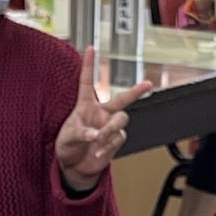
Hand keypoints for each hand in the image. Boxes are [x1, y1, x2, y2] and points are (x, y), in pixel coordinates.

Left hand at [54, 47, 149, 191]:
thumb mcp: (67, 138)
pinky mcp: (115, 140)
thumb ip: (81, 134)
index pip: (87, 82)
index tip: (91, 48)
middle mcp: (101, 113)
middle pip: (122, 99)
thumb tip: (95, 135)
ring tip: (99, 139)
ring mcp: (110, 126)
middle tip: (148, 84)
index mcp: (85, 106)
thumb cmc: (68, 146)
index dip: (88, 65)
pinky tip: (99, 152)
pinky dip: (108, 145)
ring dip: (110, 129)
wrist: (75, 166)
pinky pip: (118, 138)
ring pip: (121, 120)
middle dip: (136, 91)